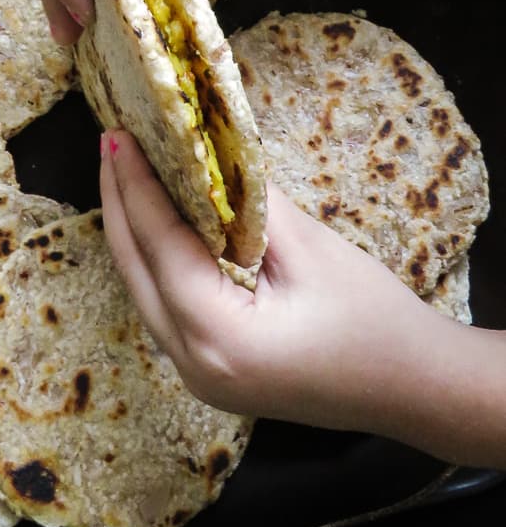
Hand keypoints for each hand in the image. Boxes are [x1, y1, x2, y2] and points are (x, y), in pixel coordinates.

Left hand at [99, 130, 451, 436]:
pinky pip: (167, 308)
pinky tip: (159, 224)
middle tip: (110, 145)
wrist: (416, 389)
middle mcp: (192, 366)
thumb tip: (208, 154)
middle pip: (135, 272)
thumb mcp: (311, 250)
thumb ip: (251, 204)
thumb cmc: (374, 319)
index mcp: (218, 337)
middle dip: (120, 204)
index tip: (119, 137)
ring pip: (145, 292)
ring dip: (134, 232)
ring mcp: (198, 378)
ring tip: (126, 174)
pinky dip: (159, 262)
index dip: (136, 186)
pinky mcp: (211, 372)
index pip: (160, 247)